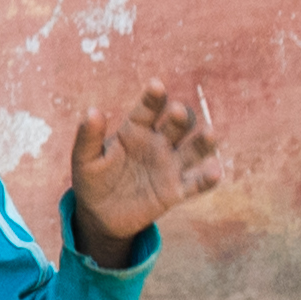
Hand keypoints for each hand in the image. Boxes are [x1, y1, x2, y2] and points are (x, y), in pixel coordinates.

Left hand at [67, 83, 222, 252]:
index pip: (147, 110)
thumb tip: (92, 111)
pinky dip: (207, 178)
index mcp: (135, 130)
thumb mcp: (85, 158)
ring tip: (210, 134)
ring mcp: (170, 166)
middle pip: (177, 125)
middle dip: (180, 117)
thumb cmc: (92, 179)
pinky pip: (196, 184)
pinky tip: (215, 172)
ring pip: (194, 150)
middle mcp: (158, 143)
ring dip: (203, 142)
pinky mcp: (176, 191)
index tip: (156, 85)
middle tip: (176, 111)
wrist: (99, 214)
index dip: (153, 98)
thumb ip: (88, 137)